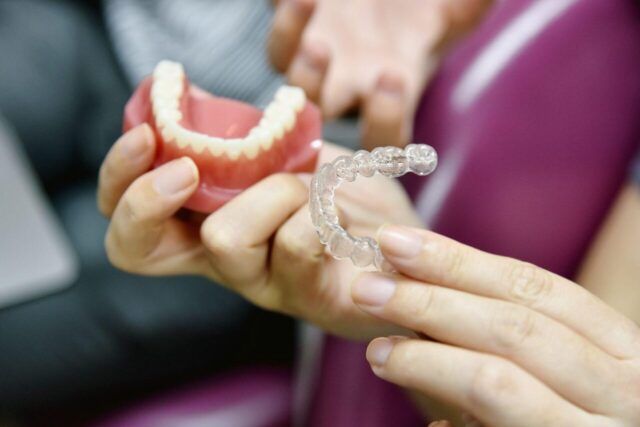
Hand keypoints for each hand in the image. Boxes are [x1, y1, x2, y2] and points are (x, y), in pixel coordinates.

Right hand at [98, 125, 421, 338]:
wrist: (406, 243)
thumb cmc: (342, 196)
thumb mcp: (290, 156)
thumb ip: (246, 137)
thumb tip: (204, 97)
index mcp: (210, 232)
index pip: (129, 231)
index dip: (120, 185)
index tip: (147, 134)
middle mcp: (226, 265)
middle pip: (144, 247)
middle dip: (174, 191)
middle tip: (210, 168)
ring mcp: (266, 287)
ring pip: (226, 239)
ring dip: (277, 189)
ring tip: (319, 188)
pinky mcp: (316, 300)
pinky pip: (300, 246)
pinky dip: (326, 205)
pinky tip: (347, 203)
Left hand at [268, 0, 491, 149]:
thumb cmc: (426, 11)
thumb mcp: (453, 10)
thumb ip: (467, 8)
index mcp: (392, 90)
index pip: (385, 138)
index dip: (384, 122)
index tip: (394, 77)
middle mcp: (349, 80)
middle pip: (319, 108)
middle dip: (316, 86)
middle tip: (322, 49)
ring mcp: (318, 53)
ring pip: (288, 70)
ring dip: (290, 43)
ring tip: (304, 1)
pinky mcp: (296, 23)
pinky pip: (280, 31)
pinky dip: (284, 10)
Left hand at [351, 225, 639, 425]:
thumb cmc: (579, 410)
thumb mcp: (564, 364)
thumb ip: (506, 329)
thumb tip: (418, 290)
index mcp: (620, 347)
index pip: (531, 286)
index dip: (456, 260)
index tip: (395, 242)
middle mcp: (624, 390)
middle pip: (511, 327)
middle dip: (430, 301)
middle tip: (367, 288)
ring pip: (496, 383)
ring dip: (425, 360)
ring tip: (377, 351)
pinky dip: (453, 422)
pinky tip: (429, 420)